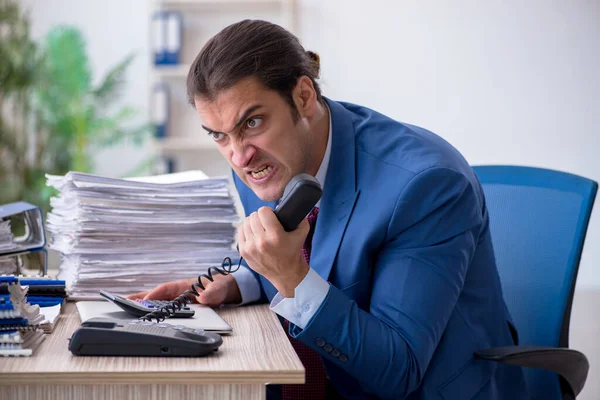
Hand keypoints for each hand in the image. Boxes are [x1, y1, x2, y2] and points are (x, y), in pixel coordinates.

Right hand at [126, 274, 241, 306]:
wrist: (225, 289)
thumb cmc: (220, 287)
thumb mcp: (219, 289)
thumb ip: (213, 292)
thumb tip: (205, 296)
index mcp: (184, 285)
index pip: (166, 289)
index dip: (155, 294)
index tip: (145, 301)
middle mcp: (177, 291)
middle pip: (155, 294)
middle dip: (139, 297)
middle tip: (122, 300)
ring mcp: (176, 298)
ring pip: (155, 300)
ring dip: (141, 303)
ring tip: (124, 306)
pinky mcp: (177, 305)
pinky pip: (161, 307)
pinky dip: (149, 309)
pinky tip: (139, 314)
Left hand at [238, 206, 309, 297]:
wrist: (286, 274)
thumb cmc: (293, 252)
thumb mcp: (302, 233)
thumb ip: (299, 217)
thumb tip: (287, 206)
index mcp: (275, 236)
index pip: (263, 211)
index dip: (268, 211)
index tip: (271, 216)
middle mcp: (261, 242)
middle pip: (253, 216)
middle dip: (260, 216)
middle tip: (266, 222)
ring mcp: (250, 247)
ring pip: (245, 222)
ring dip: (253, 222)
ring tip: (260, 227)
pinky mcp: (244, 252)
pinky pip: (240, 232)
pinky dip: (246, 230)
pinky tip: (253, 233)